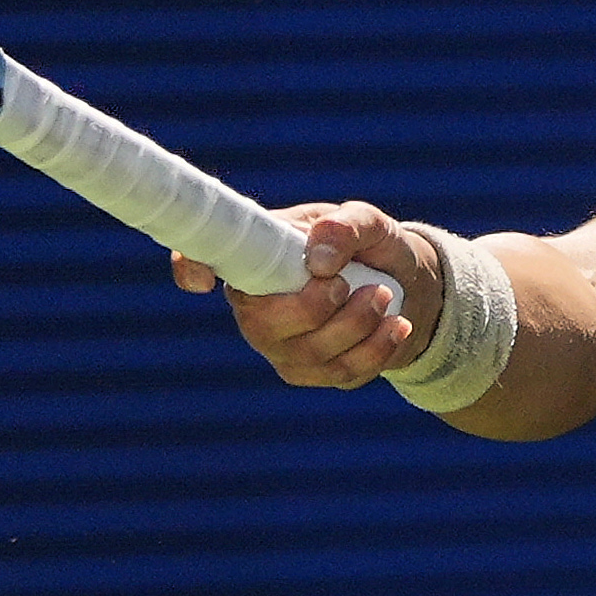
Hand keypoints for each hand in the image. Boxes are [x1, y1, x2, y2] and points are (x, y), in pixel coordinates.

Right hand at [168, 201, 439, 387]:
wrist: (404, 285)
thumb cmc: (368, 247)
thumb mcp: (367, 222)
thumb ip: (345, 226)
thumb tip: (319, 260)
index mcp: (253, 260)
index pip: (199, 260)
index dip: (191, 267)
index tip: (201, 279)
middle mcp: (254, 307)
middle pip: (264, 325)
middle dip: (317, 308)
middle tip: (355, 283)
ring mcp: (281, 346)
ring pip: (308, 353)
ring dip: (356, 326)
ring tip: (385, 297)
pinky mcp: (314, 373)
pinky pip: (340, 373)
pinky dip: (376, 349)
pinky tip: (396, 326)